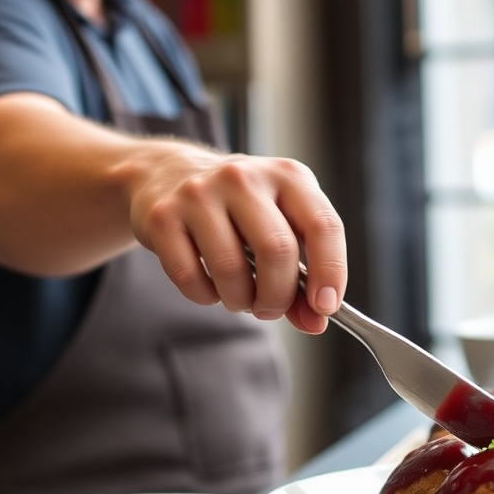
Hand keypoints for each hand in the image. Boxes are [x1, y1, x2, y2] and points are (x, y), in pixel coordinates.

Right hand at [129, 149, 346, 333]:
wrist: (168, 173)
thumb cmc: (238, 208)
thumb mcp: (279, 225)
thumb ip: (301, 275)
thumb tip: (315, 321)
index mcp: (288, 176)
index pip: (323, 226)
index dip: (330, 272)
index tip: (325, 308)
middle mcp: (244, 177)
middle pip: (277, 251)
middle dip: (278, 296)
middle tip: (270, 308)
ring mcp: (200, 193)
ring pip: (231, 269)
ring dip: (240, 300)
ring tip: (238, 296)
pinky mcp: (163, 216)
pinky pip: (190, 277)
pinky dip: (205, 296)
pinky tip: (209, 286)